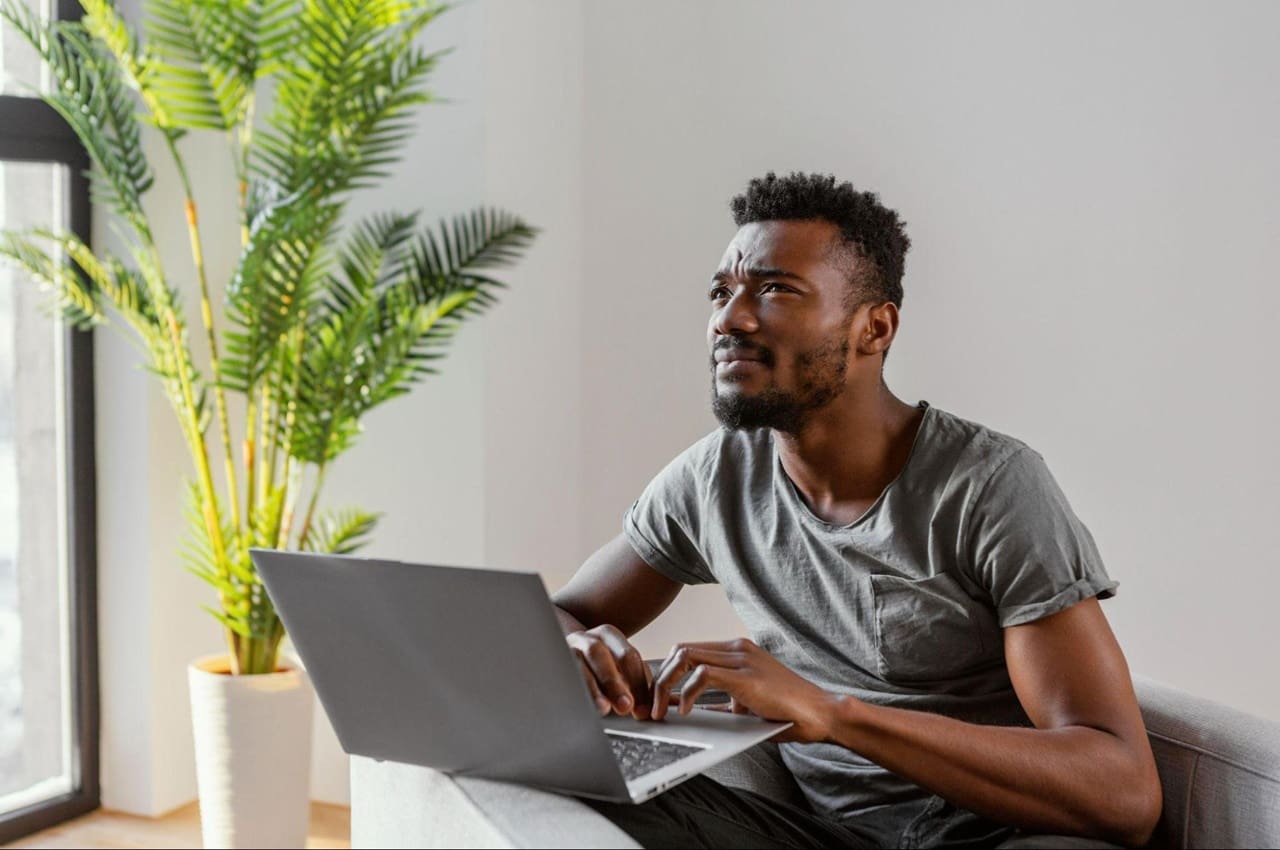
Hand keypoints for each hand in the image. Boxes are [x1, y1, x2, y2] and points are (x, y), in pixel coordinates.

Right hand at [566, 624, 653, 717]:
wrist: (562, 658)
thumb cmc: (596, 669)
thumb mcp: (617, 670)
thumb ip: (636, 684)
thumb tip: (655, 707)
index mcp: (607, 635)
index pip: (627, 656)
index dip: (638, 684)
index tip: (643, 709)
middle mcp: (585, 638)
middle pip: (599, 654)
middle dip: (614, 682)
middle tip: (626, 706)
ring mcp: (565, 650)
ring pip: (577, 664)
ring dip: (592, 688)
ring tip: (603, 708)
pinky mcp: (552, 664)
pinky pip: (561, 676)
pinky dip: (571, 691)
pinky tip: (578, 705)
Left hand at [649, 638, 837, 742]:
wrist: (821, 714)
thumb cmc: (788, 712)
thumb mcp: (747, 704)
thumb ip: (722, 702)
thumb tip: (695, 711)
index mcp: (737, 651)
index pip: (688, 650)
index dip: (666, 673)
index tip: (656, 698)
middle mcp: (737, 648)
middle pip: (680, 649)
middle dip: (659, 678)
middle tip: (651, 706)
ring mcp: (742, 659)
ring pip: (685, 657)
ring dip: (666, 685)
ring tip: (662, 710)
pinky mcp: (746, 676)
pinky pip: (702, 675)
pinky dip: (686, 693)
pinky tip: (684, 711)